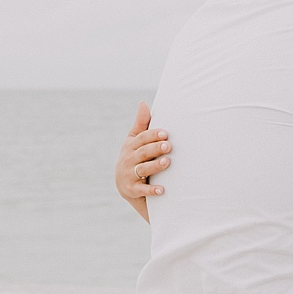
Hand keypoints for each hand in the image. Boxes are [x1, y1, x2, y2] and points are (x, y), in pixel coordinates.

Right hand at [116, 101, 170, 217]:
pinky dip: (152, 190)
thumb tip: (143, 103)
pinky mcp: (132, 190)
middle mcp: (128, 159)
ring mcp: (129, 175)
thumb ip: (141, 124)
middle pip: (143, 153)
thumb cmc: (133, 158)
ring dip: (155, 166)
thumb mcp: (134, 141)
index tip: (165, 133)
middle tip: (168, 145)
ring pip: (143, 169)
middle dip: (155, 149)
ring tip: (167, 162)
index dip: (153, 135)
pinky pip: (142, 190)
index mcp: (131, 146)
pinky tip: (162, 190)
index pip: (141, 139)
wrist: (124, 185)